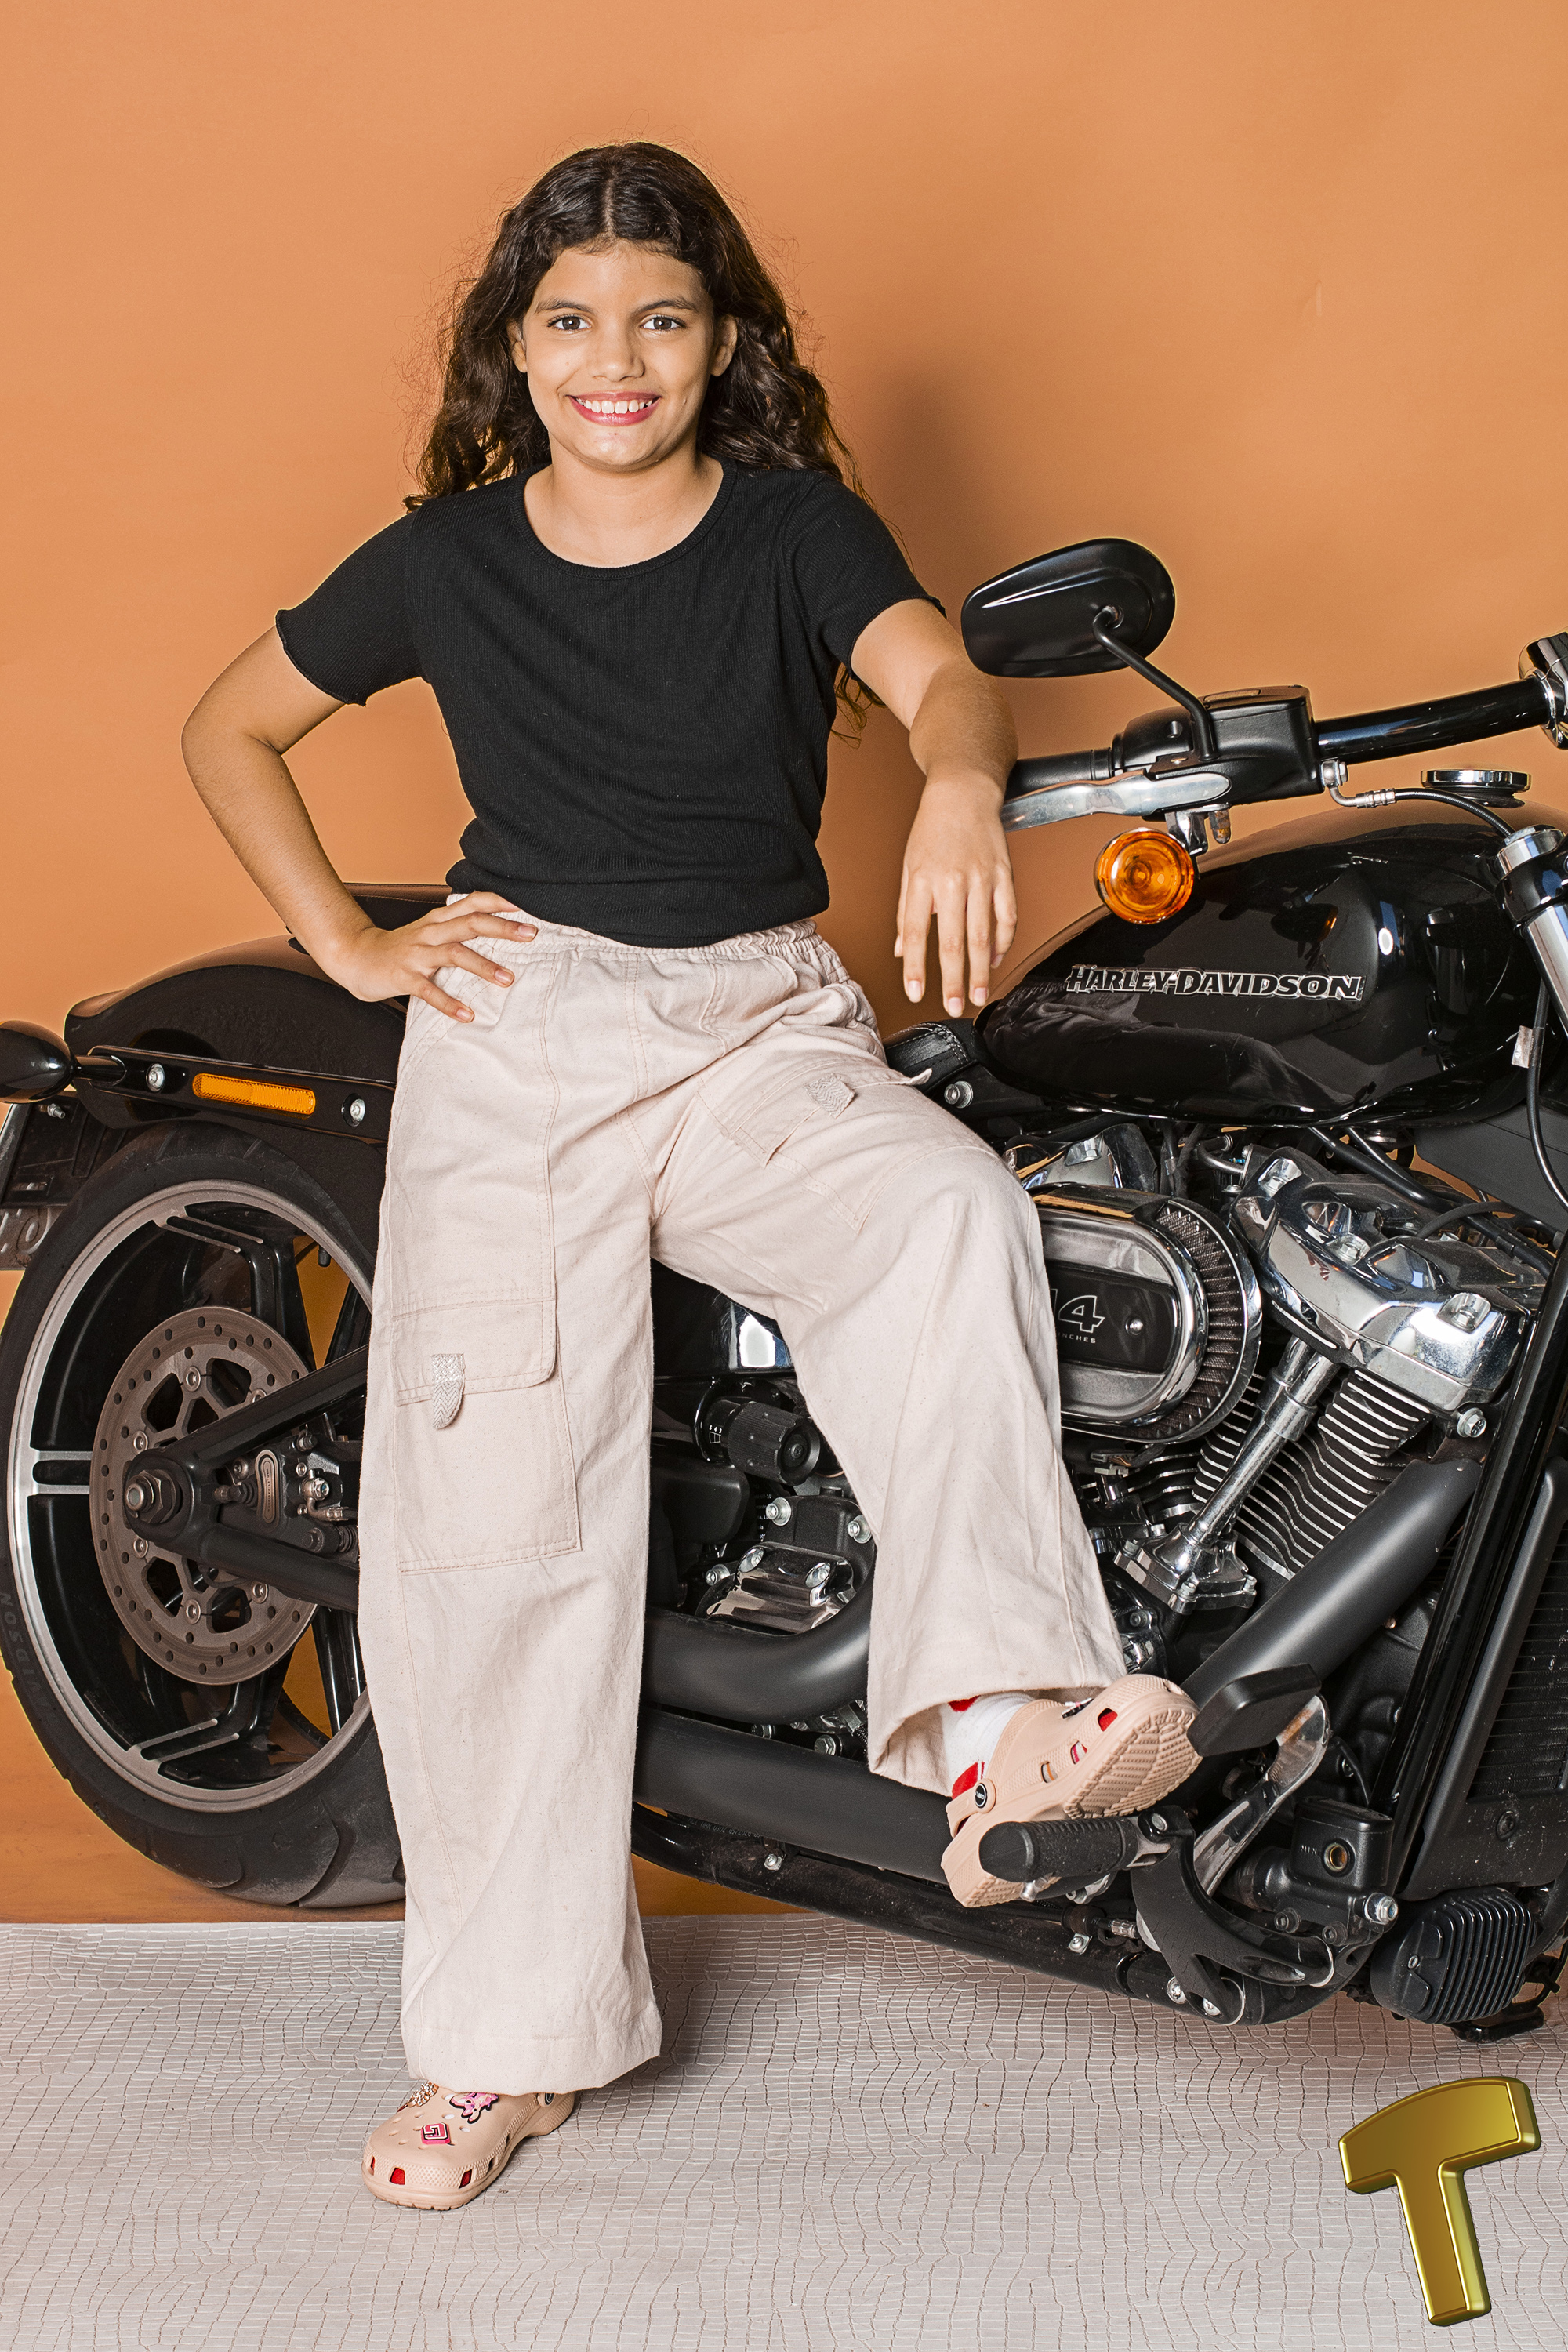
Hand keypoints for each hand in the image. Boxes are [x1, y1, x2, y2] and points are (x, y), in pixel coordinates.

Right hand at [320, 896, 535, 1020]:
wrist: (354, 957)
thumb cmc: (399, 948)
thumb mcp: (429, 932)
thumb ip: (457, 928)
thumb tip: (496, 929)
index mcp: (437, 920)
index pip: (471, 903)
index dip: (497, 902)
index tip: (524, 906)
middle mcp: (429, 933)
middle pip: (469, 924)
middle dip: (502, 929)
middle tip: (531, 935)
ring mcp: (416, 954)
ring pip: (453, 954)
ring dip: (483, 966)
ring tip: (508, 979)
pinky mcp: (403, 977)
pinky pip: (428, 990)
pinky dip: (448, 1003)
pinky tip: (467, 1014)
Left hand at [895, 775, 1017, 1015]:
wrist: (964, 792)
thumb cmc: (932, 829)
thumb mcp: (909, 867)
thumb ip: (907, 912)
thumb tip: (902, 951)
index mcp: (921, 880)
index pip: (915, 933)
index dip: (916, 967)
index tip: (915, 993)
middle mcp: (951, 881)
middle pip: (953, 941)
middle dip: (954, 980)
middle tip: (955, 1006)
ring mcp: (981, 879)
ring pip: (983, 934)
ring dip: (982, 970)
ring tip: (979, 995)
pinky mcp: (1004, 875)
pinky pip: (1006, 916)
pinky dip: (1003, 941)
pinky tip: (996, 958)